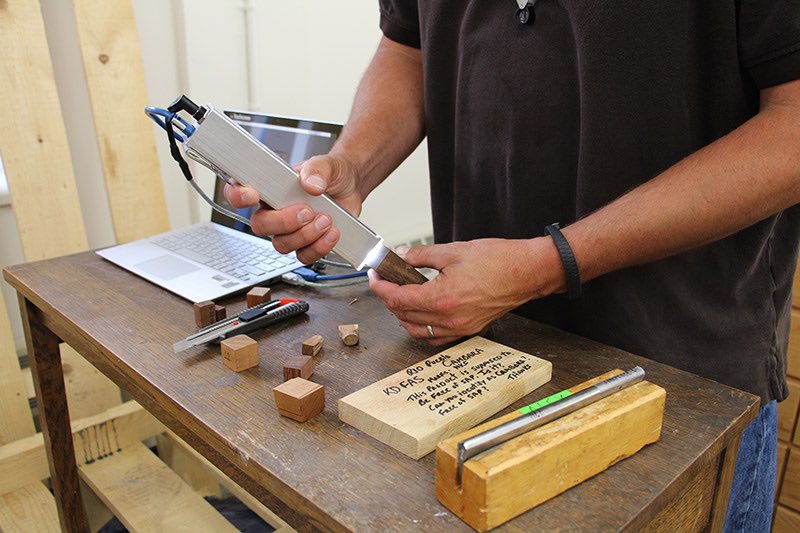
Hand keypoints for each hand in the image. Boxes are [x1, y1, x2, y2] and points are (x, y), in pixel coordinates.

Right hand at [222, 154, 362, 263]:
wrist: (350, 187)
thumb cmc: (331, 173)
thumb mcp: (327, 164)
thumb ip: (317, 169)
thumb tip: (311, 184)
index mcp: (270, 188)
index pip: (239, 192)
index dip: (237, 196)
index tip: (252, 195)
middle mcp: (275, 211)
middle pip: (260, 226)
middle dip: (284, 222)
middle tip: (307, 211)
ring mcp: (289, 230)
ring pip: (281, 245)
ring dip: (305, 235)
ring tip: (326, 219)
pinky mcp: (306, 244)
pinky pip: (303, 256)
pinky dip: (319, 247)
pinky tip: (332, 232)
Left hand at [368, 238, 565, 344]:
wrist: (528, 272)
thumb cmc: (499, 260)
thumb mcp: (454, 251)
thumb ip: (422, 256)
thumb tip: (402, 256)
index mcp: (442, 298)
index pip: (398, 299)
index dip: (380, 288)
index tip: (374, 277)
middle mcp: (449, 318)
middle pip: (404, 316)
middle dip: (389, 299)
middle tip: (386, 281)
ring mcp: (459, 327)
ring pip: (417, 331)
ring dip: (403, 316)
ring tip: (401, 296)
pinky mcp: (469, 329)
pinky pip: (436, 337)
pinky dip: (422, 328)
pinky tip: (421, 313)